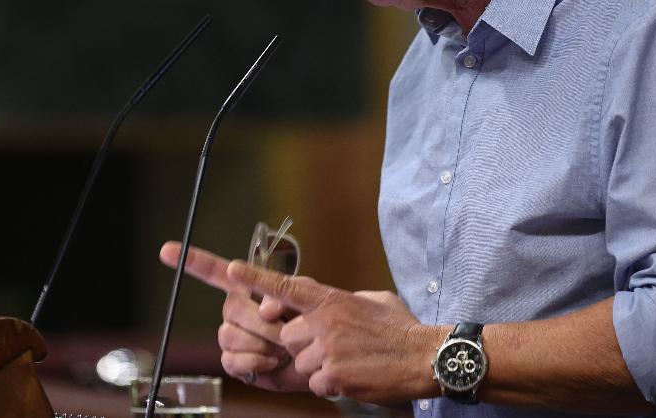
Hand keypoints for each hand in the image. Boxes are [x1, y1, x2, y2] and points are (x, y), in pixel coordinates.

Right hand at [159, 242, 309, 391]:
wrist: (318, 357)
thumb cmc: (311, 320)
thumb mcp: (304, 295)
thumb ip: (284, 292)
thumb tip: (265, 309)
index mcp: (246, 288)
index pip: (214, 271)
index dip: (192, 260)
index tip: (166, 250)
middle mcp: (233, 310)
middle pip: (231, 309)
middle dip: (262, 322)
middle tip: (284, 330)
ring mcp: (231, 336)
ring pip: (230, 336)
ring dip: (262, 344)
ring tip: (282, 348)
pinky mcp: (234, 362)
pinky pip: (233, 361)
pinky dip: (258, 363)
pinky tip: (272, 361)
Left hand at [226, 259, 444, 403]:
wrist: (424, 357)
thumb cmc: (401, 328)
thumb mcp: (371, 300)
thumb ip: (340, 299)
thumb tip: (322, 300)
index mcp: (332, 299)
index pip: (285, 286)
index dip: (255, 278)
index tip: (231, 270)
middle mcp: (325, 322)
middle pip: (287, 337)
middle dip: (303, 346)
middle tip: (335, 347)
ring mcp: (328, 349)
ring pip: (300, 363)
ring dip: (319, 368)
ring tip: (349, 362)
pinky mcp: (334, 375)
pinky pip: (315, 384)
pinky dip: (331, 385)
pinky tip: (353, 376)